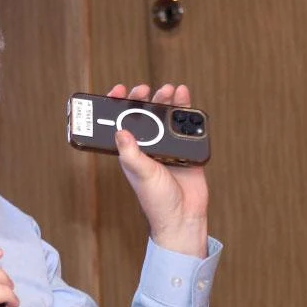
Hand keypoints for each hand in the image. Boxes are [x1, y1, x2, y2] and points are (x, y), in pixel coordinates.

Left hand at [109, 83, 208, 258]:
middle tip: (146, 89)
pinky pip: (187, 126)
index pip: (121, 123)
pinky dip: (186, 111)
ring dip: (166, 101)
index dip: (118, 106)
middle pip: (145, 115)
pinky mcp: (187, 149)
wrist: (184, 217)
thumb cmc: (157, 201)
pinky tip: (185, 98)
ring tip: (170, 89)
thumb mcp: (141, 175)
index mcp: (131, 153)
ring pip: (166, 117)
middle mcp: (148, 147)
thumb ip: (132, 154)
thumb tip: (120, 131)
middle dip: (145, 99)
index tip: (119, 90)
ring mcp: (168, 147)